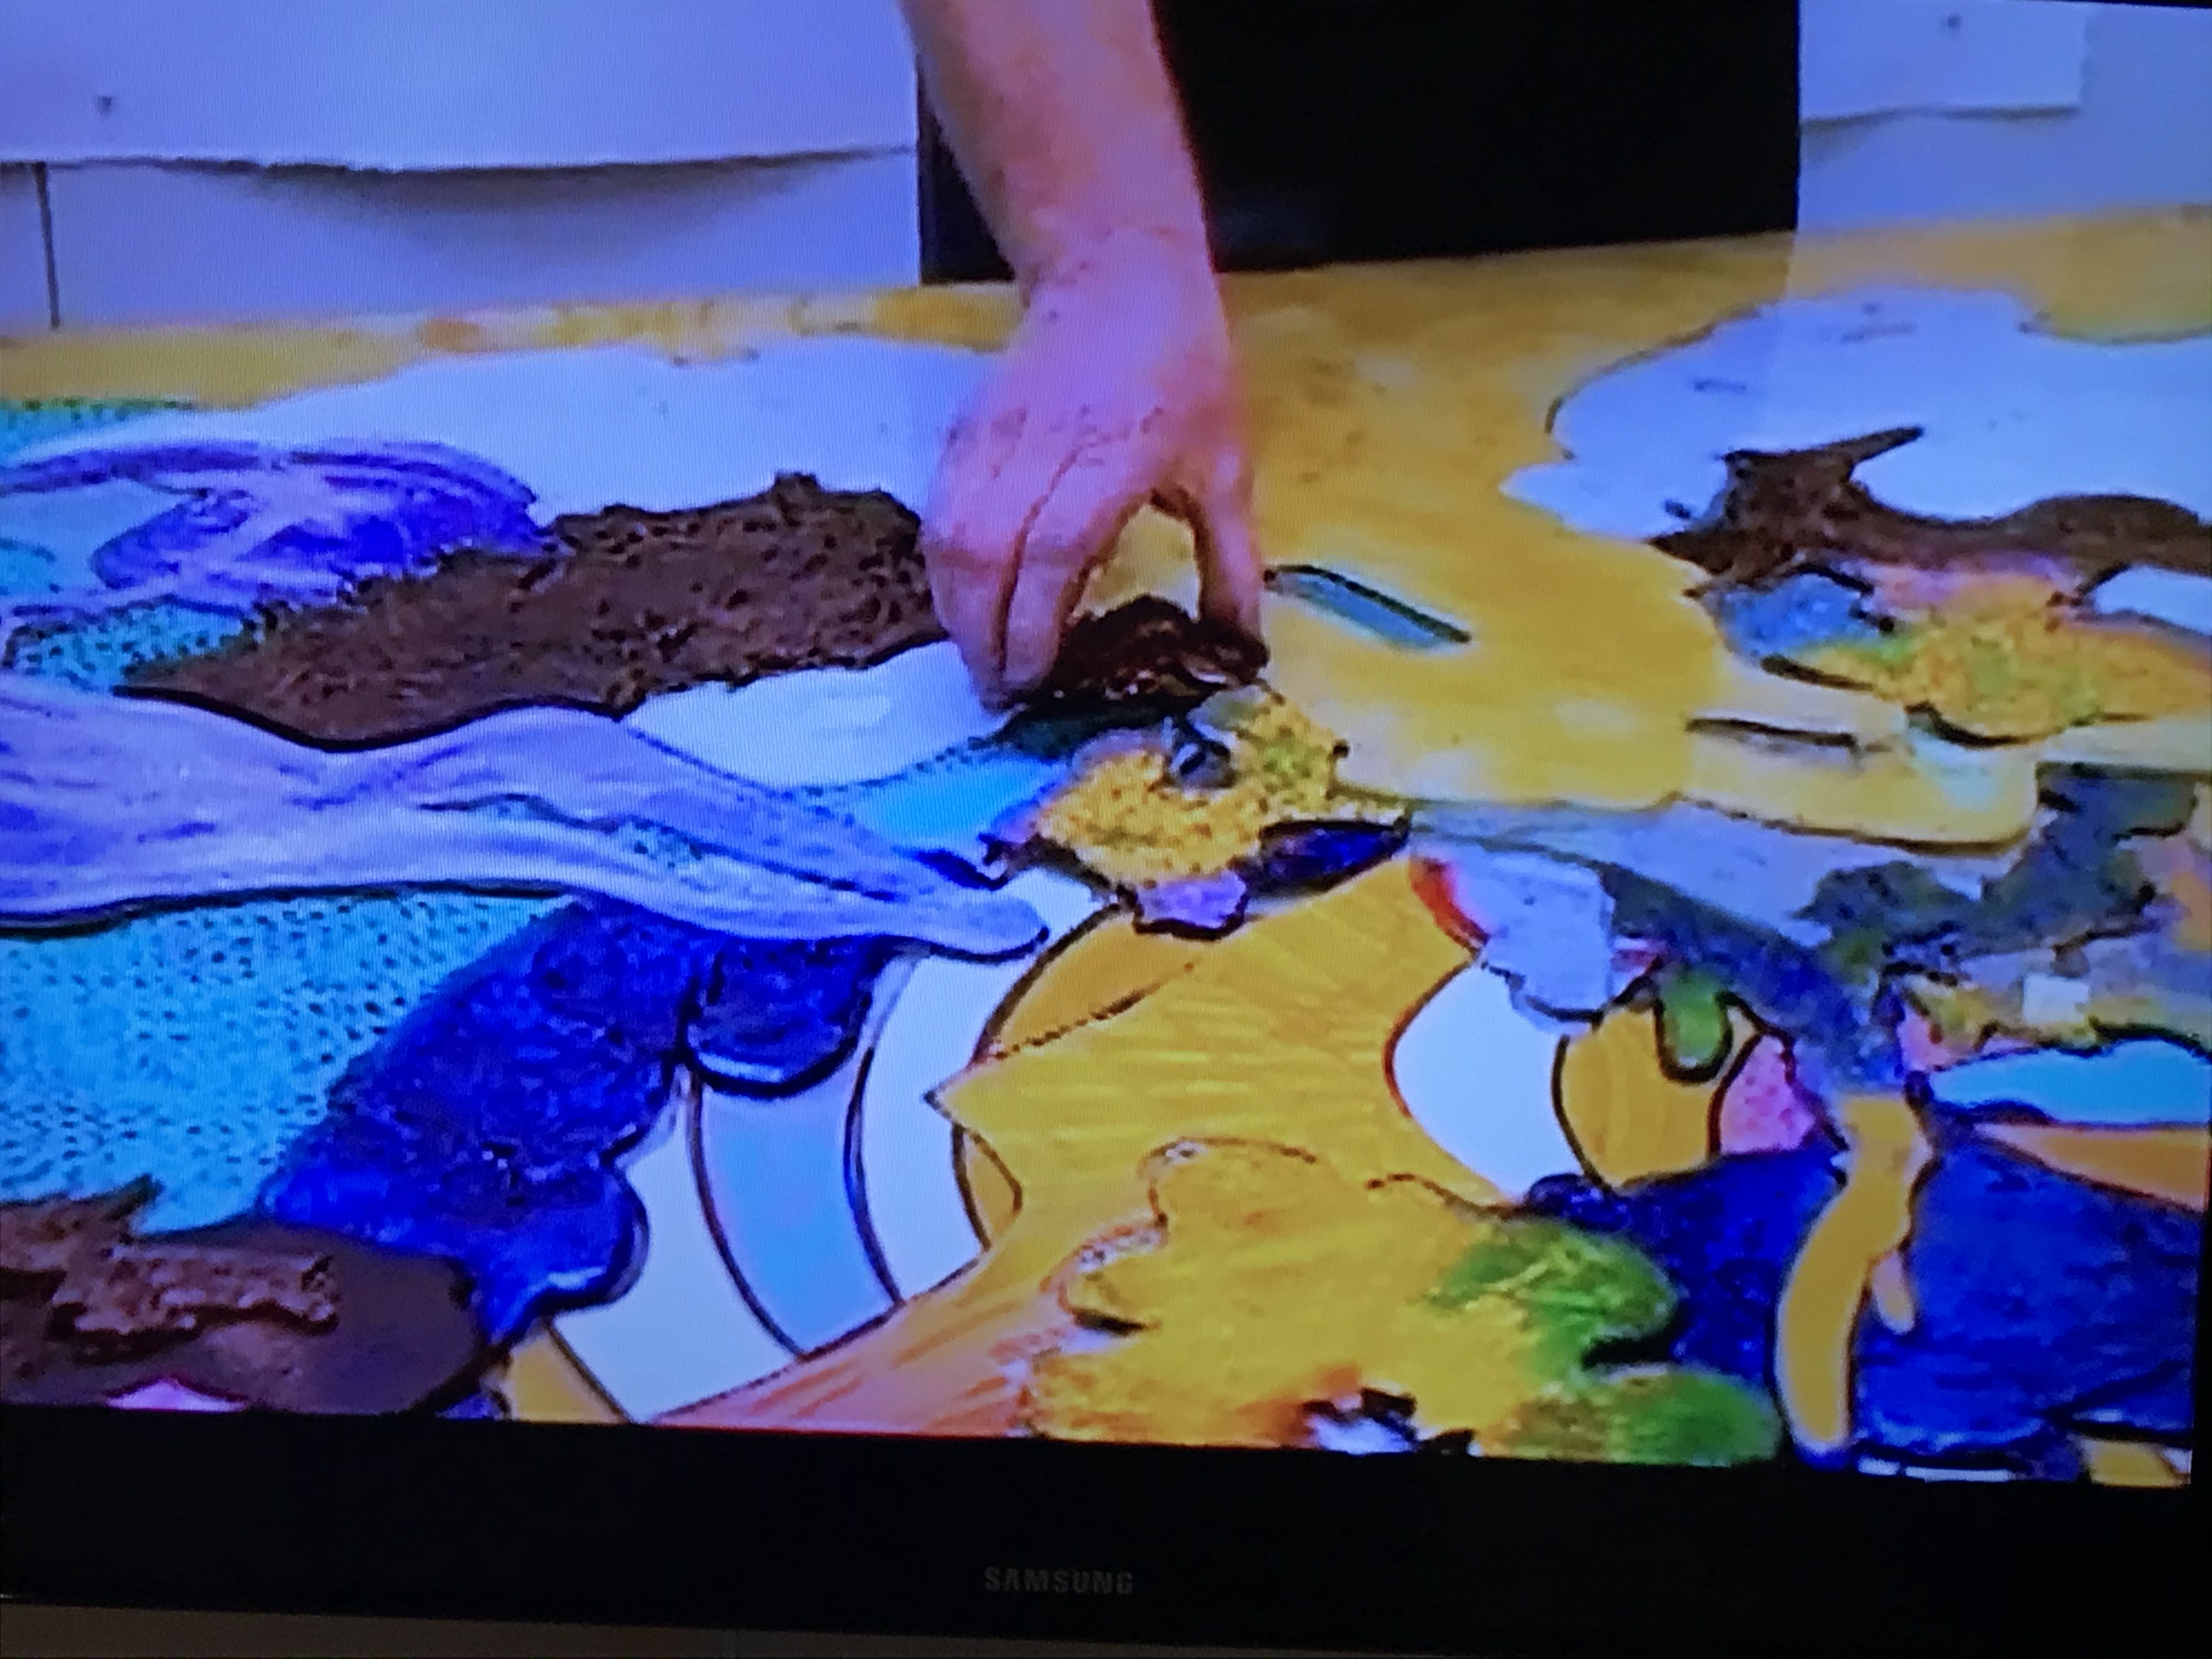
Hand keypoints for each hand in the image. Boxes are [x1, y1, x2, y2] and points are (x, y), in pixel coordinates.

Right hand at [921, 249, 1264, 700]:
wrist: (1119, 275)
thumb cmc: (1185, 370)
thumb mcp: (1227, 466)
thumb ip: (1231, 563)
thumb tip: (1237, 651)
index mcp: (1116, 452)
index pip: (1053, 548)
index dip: (1034, 622)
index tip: (1035, 678)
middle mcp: (1044, 443)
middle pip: (984, 549)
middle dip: (981, 633)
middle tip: (999, 690)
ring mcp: (995, 433)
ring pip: (947, 532)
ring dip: (954, 607)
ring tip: (979, 657)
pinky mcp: (966, 428)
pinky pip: (938, 508)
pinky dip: (943, 566)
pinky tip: (964, 602)